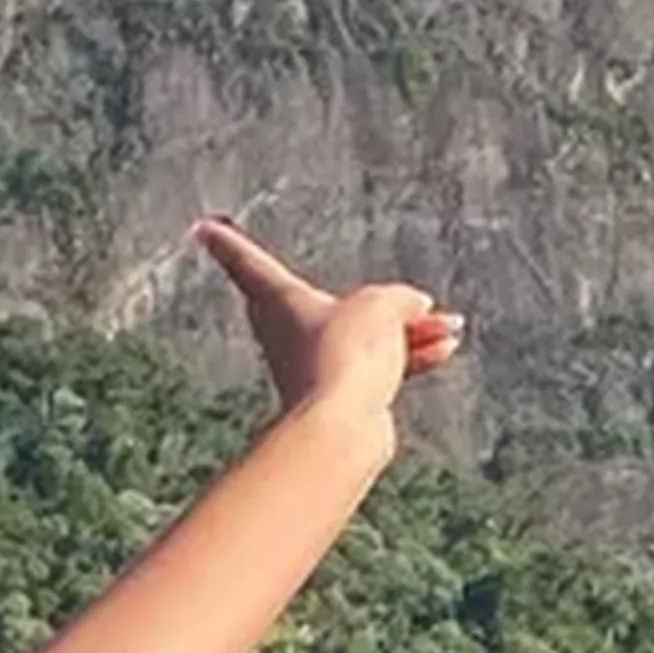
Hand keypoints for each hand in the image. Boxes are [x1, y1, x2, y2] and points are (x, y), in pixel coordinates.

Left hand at [192, 217, 462, 423]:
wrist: (343, 425)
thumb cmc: (346, 357)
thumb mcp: (382, 306)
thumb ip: (398, 299)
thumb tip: (413, 310)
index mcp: (281, 301)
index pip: (249, 263)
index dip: (229, 243)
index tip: (203, 228)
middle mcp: (289, 333)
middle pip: (327, 303)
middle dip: (378, 303)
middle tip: (404, 303)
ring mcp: (313, 365)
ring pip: (364, 336)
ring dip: (409, 331)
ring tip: (450, 326)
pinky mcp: (339, 393)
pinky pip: (377, 364)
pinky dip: (410, 354)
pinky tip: (445, 348)